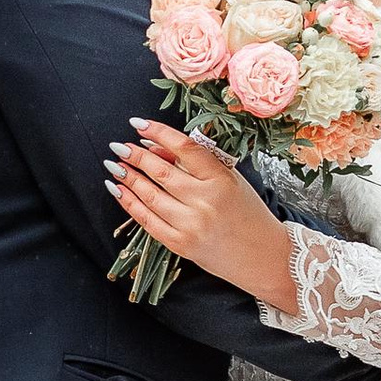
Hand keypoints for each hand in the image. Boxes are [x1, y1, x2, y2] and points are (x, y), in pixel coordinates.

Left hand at [106, 121, 298, 313]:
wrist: (265, 258)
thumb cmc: (250, 215)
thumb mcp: (232, 180)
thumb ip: (199, 164)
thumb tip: (158, 148)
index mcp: (221, 179)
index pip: (184, 147)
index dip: (158, 133)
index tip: (138, 123)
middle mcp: (205, 201)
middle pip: (162, 171)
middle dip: (136, 155)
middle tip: (120, 145)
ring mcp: (191, 224)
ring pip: (150, 195)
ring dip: (128, 177)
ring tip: (115, 165)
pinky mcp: (181, 245)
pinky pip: (148, 221)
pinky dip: (130, 204)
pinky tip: (118, 190)